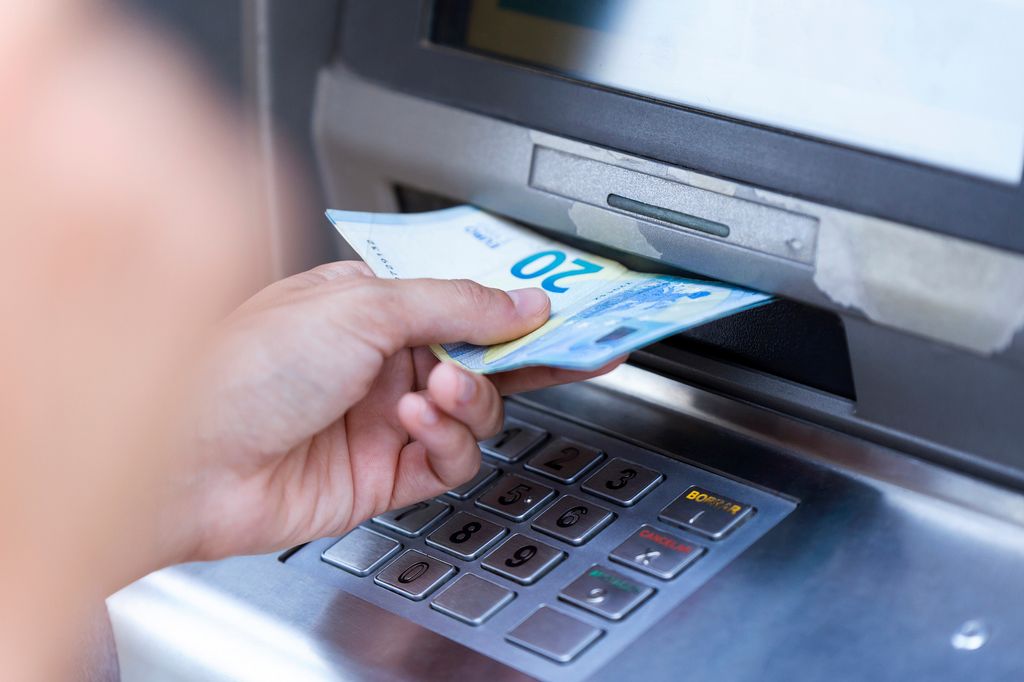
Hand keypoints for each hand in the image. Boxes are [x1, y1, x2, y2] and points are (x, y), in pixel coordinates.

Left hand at [174, 262, 623, 563]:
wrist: (187, 460)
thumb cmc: (242, 367)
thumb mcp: (360, 308)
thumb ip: (453, 304)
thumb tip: (522, 300)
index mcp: (369, 307)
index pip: (462, 300)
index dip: (515, 304)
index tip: (567, 308)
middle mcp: (379, 362)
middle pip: (479, 358)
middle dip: (517, 356)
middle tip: (565, 350)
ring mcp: (383, 419)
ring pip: (473, 412)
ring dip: (470, 399)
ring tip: (438, 389)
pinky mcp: (384, 475)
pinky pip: (449, 459)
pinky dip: (446, 441)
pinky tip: (415, 423)